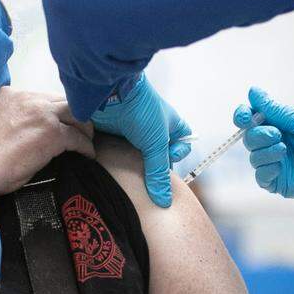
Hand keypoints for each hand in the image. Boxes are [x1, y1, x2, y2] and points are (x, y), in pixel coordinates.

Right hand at [0, 87, 95, 195]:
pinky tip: (87, 155)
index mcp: (10, 95)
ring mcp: (42, 115)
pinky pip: (77, 138)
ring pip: (75, 114)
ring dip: (83, 127)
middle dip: (72, 114)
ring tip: (87, 139)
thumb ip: (11, 119)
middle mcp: (28, 99)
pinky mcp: (53, 134)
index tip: (56, 121)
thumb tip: (26, 133)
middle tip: (78, 128)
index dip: (52, 110)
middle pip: (61, 101)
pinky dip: (85, 146)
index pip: (40, 98)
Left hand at [91, 74, 191, 207]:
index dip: (178, 154)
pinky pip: (118, 150)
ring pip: (138, 154)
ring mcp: (134, 130)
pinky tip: (113, 162)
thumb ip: (159, 173)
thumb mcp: (156, 144)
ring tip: (128, 167)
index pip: (182, 144)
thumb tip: (164, 201)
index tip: (168, 156)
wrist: (111, 91)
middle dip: (152, 164)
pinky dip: (117, 157)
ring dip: (134, 162)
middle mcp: (153, 128)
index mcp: (170, 124)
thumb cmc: (142, 111)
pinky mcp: (115, 132)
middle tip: (146, 168)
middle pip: (158, 153)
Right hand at [234, 87, 293, 211]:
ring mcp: (276, 163)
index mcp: (280, 124)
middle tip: (278, 135)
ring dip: (265, 152)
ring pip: (253, 157)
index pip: (250, 119)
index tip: (245, 116)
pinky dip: (266, 169)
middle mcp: (275, 143)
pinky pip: (261, 176)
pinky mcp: (280, 182)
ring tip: (284, 150)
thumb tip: (253, 92)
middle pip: (249, 138)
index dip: (242, 116)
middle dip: (258, 134)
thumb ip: (275, 110)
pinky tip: (280, 166)